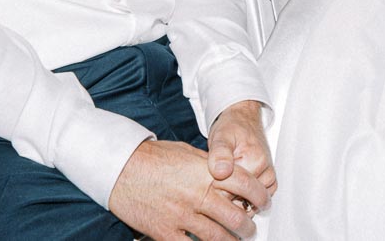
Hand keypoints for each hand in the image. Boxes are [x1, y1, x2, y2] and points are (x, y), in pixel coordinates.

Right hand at [108, 139, 266, 239]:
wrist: (119, 168)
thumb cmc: (150, 157)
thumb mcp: (186, 153)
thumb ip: (208, 166)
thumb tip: (227, 174)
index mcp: (205, 172)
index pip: (245, 183)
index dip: (260, 194)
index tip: (264, 201)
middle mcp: (196, 194)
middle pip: (235, 216)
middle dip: (249, 225)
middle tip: (251, 227)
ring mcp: (181, 215)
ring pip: (218, 236)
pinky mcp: (165, 231)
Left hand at [208, 101, 276, 195]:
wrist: (244, 119)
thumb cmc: (232, 127)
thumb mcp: (221, 136)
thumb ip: (219, 154)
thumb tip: (221, 172)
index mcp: (255, 161)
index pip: (229, 194)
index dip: (214, 188)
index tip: (209, 175)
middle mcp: (266, 172)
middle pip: (239, 201)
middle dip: (225, 192)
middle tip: (217, 174)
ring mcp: (269, 179)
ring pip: (246, 203)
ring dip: (234, 195)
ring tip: (226, 176)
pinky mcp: (269, 182)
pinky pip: (254, 201)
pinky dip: (243, 197)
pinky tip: (235, 182)